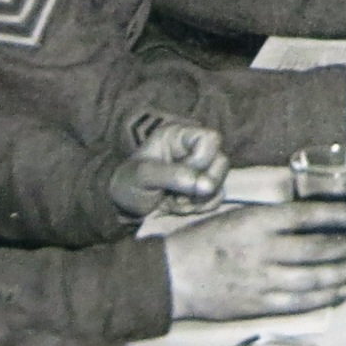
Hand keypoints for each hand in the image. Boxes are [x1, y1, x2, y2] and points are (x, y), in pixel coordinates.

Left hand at [108, 120, 229, 217]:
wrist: (124, 206)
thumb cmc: (129, 183)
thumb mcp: (144, 176)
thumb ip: (174, 176)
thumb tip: (206, 185)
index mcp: (179, 136)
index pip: (210, 139)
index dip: (201, 160)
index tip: (182, 174)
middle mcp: (193, 150)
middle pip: (221, 161)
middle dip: (201, 184)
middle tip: (177, 195)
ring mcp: (200, 171)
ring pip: (221, 183)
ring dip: (199, 199)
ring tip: (174, 202)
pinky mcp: (203, 190)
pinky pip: (217, 199)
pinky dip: (201, 208)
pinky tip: (180, 208)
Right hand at [163, 200, 345, 320]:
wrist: (174, 276)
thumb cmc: (204, 241)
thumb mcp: (238, 216)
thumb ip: (272, 219)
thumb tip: (311, 219)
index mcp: (256, 222)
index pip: (307, 215)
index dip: (338, 214)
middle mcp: (262, 250)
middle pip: (316, 249)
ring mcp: (262, 281)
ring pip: (313, 279)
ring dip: (342, 274)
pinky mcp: (259, 305)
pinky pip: (300, 303)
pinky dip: (324, 298)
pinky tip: (340, 291)